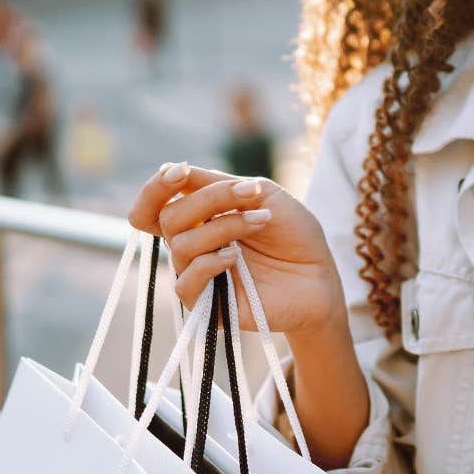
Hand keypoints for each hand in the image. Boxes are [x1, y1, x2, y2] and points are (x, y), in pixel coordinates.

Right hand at [131, 163, 344, 336]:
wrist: (320, 275)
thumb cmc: (292, 232)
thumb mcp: (260, 193)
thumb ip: (215, 182)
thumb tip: (169, 167)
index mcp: (197, 219)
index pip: (152, 206)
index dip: (156, 188)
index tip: (179, 171)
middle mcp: (190, 246)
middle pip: (169, 218)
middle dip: (210, 199)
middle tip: (250, 194)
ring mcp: (197, 276)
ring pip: (181, 245)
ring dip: (225, 227)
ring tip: (262, 221)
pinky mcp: (206, 306)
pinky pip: (186, 282)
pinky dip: (211, 263)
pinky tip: (237, 257)